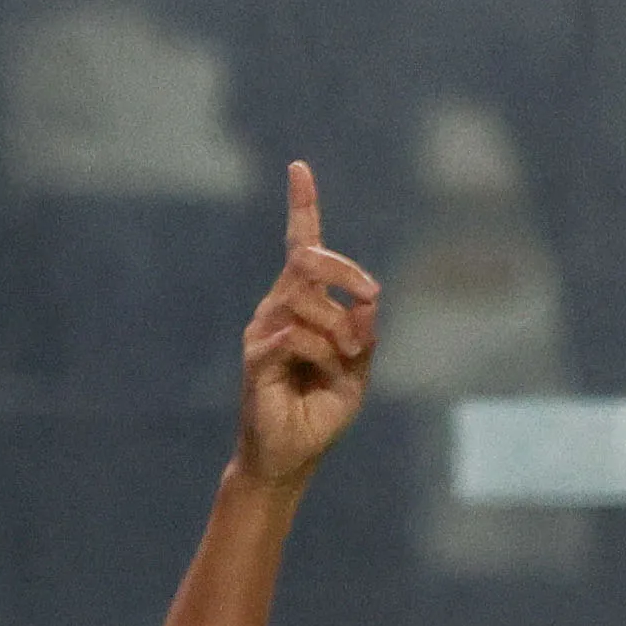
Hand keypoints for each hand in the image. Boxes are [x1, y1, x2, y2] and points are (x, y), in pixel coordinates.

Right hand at [239, 162, 379, 490]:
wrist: (289, 458)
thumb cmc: (319, 412)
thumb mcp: (357, 373)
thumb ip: (363, 337)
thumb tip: (369, 304)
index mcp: (302, 305)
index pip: (300, 246)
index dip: (302, 206)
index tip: (299, 168)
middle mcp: (277, 308)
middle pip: (308, 260)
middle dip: (346, 273)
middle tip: (370, 301)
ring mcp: (263, 330)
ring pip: (305, 300)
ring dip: (338, 328)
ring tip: (343, 362)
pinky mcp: (256, 358)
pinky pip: (292, 336)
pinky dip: (319, 350)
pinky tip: (323, 368)